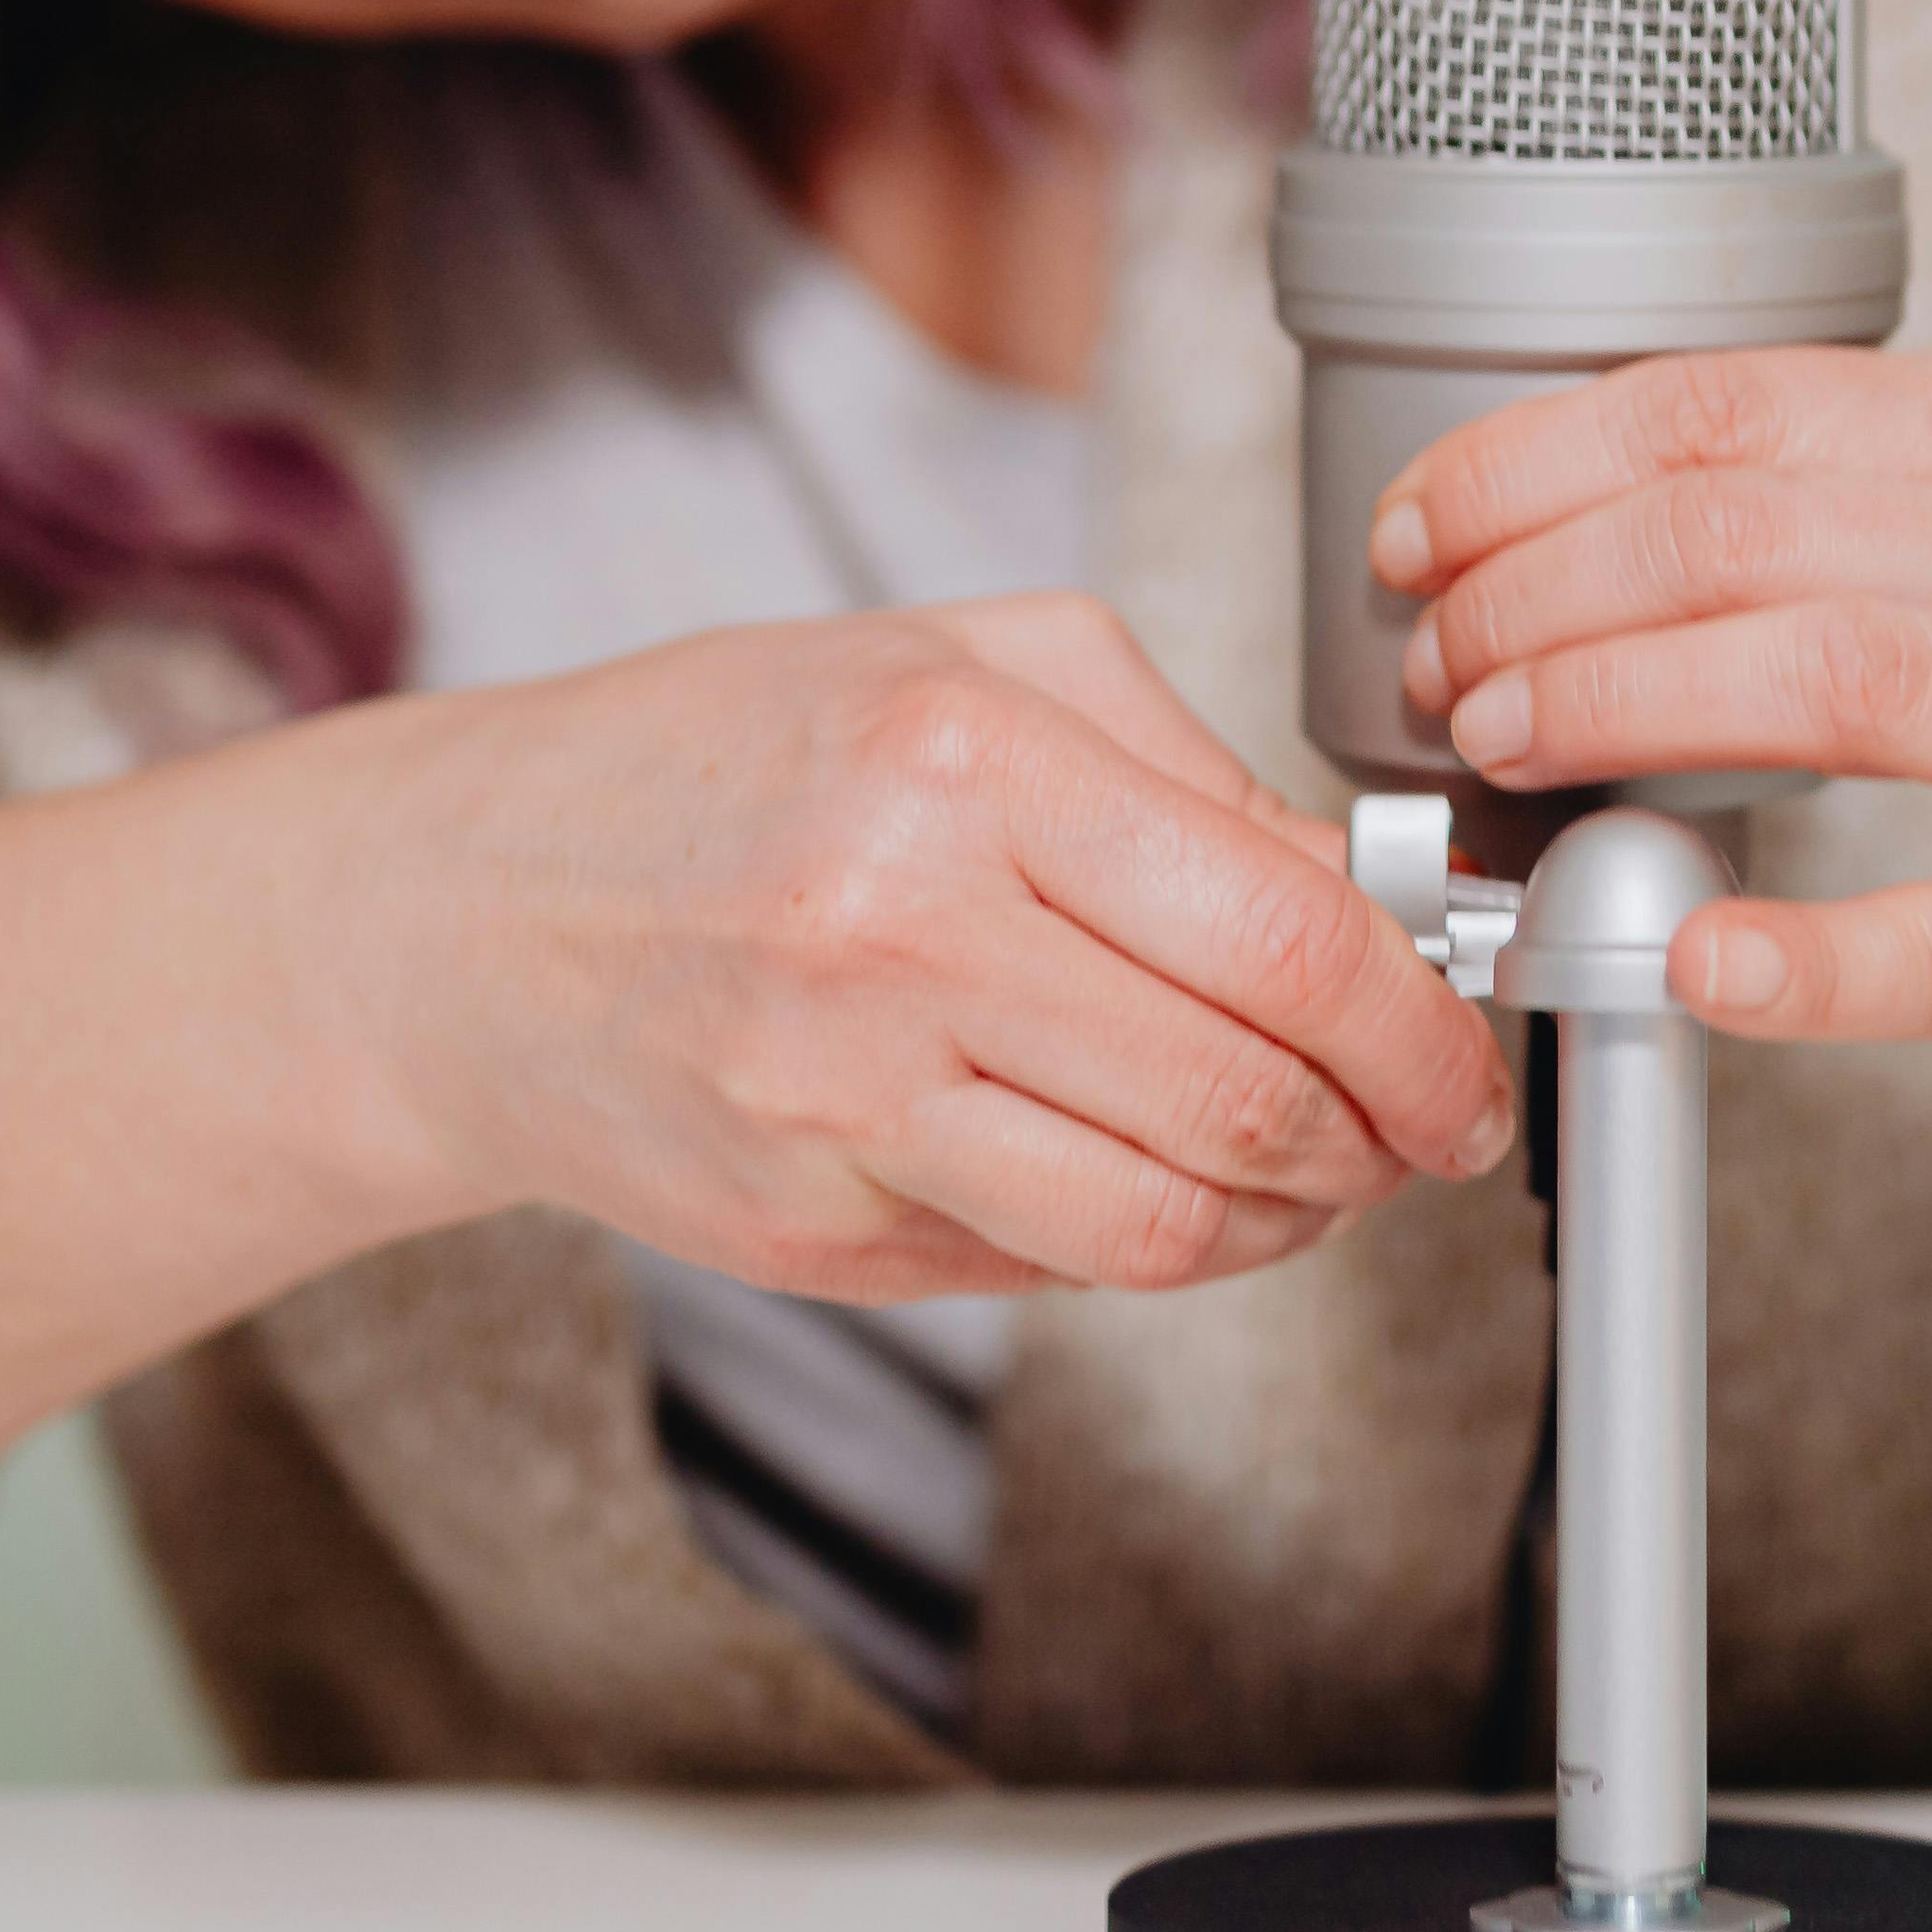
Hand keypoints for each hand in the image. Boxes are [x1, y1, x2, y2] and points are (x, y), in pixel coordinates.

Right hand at [320, 592, 1512, 1301]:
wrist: (465, 912)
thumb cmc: (718, 759)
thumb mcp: (959, 662)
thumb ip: (1182, 764)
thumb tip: (1368, 893)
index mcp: (958, 762)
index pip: (1282, 935)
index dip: (1421, 1022)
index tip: (1465, 1047)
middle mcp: (897, 933)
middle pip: (1247, 1095)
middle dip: (1387, 1133)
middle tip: (1429, 1123)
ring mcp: (842, 1098)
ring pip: (1166, 1221)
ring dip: (1299, 1217)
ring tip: (1333, 1171)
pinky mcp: (809, 1224)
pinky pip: (1055, 1268)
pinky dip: (1170, 1250)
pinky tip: (1196, 1195)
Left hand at [1381, 350, 1931, 1050]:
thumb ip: (1901, 514)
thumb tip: (1650, 546)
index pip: (1730, 403)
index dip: (1536, 456)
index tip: (1425, 521)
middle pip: (1742, 518)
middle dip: (1535, 580)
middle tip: (1425, 655)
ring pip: (1835, 667)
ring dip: (1624, 696)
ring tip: (1501, 742)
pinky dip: (1815, 957)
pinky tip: (1698, 968)